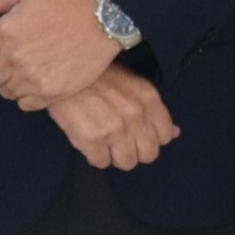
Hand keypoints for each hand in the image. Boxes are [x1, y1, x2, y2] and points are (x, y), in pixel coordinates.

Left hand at [0, 0, 119, 107]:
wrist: (102, 23)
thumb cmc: (63, 5)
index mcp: (4, 32)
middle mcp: (14, 58)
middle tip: (14, 58)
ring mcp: (31, 78)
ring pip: (4, 91)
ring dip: (11, 82)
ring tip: (29, 68)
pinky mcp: (49, 94)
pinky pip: (23, 104)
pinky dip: (27, 95)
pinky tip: (39, 80)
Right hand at [45, 70, 179, 169]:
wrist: (59, 71)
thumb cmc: (96, 76)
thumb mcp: (131, 85)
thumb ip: (154, 111)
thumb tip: (175, 133)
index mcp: (148, 99)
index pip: (165, 136)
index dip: (150, 138)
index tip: (136, 133)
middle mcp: (135, 115)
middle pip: (148, 155)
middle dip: (134, 150)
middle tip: (118, 139)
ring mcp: (114, 129)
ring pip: (127, 163)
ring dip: (114, 155)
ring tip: (103, 139)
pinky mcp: (92, 140)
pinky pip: (101, 163)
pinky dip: (93, 155)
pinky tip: (87, 138)